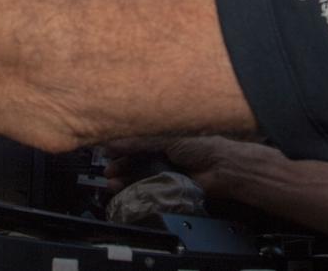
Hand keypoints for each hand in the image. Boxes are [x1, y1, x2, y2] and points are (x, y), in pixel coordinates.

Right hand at [104, 136, 240, 197]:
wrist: (221, 169)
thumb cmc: (200, 146)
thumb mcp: (167, 138)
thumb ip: (141, 141)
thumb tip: (116, 141)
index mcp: (165, 138)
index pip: (138, 142)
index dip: (122, 147)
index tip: (106, 151)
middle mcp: (164, 154)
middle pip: (136, 161)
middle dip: (120, 165)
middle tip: (107, 170)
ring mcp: (166, 172)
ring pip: (140, 176)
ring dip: (124, 179)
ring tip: (111, 182)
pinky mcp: (169, 188)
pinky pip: (148, 189)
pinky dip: (135, 190)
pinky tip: (123, 190)